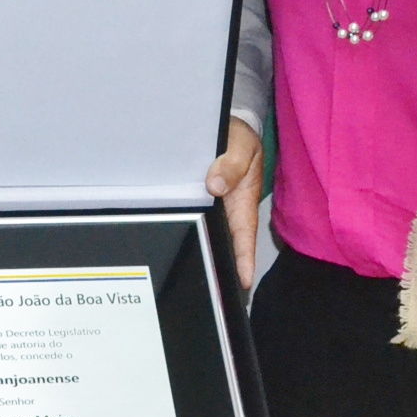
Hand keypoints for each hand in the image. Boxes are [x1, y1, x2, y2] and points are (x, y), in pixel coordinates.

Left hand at [203, 118, 264, 287]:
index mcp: (243, 200)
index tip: (244, 280)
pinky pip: (193, 214)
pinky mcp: (200, 198)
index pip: (244, 235)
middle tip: (212, 290)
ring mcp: (214, 205)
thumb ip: (231, 164)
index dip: (244, 258)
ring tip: (193, 276)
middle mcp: (229, 208)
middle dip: (220, 265)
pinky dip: (186, 224)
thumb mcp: (240, 144)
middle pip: (225, 241)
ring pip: (207, 230)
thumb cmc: (239, 136)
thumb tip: (216, 186)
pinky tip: (172, 235)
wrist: (229, 125)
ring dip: (201, 247)